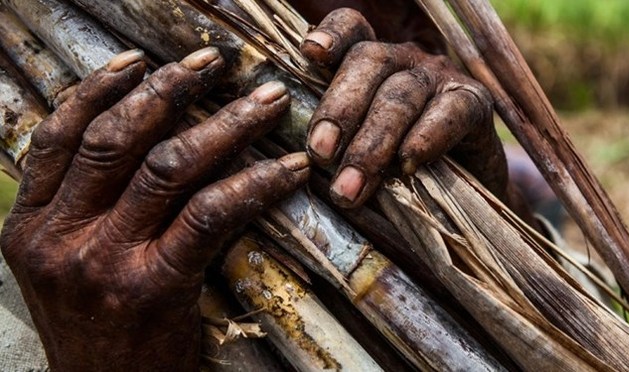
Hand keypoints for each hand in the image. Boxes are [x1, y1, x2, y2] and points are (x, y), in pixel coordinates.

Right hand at [0, 48, 308, 370]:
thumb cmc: (98, 328)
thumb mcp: (65, 267)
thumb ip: (82, 209)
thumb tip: (137, 141)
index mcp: (29, 226)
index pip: (59, 136)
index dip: (100, 89)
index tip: (143, 60)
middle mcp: (58, 238)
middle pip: (117, 138)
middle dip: (171, 89)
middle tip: (217, 64)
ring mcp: (103, 262)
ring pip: (168, 166)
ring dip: (226, 124)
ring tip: (267, 102)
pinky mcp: (154, 287)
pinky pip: (211, 214)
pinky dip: (255, 182)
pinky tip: (288, 168)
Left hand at [300, 8, 509, 208]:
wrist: (465, 195)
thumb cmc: (399, 172)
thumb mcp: (361, 154)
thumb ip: (335, 144)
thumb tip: (302, 161)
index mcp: (372, 64)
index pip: (352, 31)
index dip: (333, 35)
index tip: (311, 52)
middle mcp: (405, 60)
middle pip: (369, 62)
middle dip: (340, 109)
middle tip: (320, 154)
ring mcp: (441, 77)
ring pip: (401, 93)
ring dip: (373, 141)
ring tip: (350, 186)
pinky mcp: (475, 103)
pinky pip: (450, 111)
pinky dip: (427, 137)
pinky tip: (408, 163)